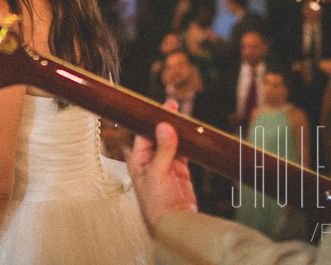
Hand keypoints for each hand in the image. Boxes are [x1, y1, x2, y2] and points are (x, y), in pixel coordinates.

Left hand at [126, 110, 197, 234]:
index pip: (144, 133)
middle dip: (167, 122)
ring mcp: (166, 164)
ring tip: (185, 117)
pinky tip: (192, 134)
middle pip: (159, 135)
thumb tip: (164, 126)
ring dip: (178, 132)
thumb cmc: (156, 203)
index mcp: (138, 159)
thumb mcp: (158, 173)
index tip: (164, 107)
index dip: (153, 119)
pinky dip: (188, 143)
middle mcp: (151, 160)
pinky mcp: (180, 170)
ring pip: (172, 142)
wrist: (174, 223)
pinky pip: (184, 151)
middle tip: (175, 108)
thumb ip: (163, 149)